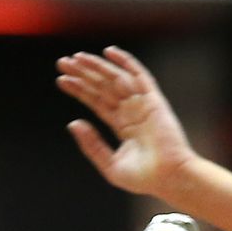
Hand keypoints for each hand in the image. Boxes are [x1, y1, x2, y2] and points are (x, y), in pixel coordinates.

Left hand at [56, 46, 196, 196]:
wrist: (169, 178)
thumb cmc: (144, 178)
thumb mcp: (110, 165)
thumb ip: (92, 145)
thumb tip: (73, 123)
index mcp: (123, 125)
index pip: (97, 101)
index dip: (79, 89)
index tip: (61, 79)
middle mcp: (132, 111)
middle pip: (103, 86)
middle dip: (83, 74)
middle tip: (62, 62)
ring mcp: (143, 104)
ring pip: (116, 78)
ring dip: (97, 66)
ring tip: (75, 58)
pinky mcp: (154, 101)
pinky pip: (139, 76)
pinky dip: (125, 62)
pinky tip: (108, 52)